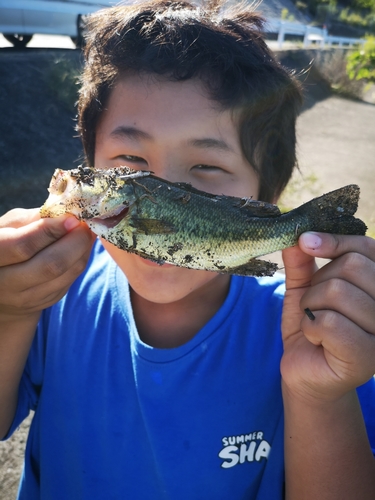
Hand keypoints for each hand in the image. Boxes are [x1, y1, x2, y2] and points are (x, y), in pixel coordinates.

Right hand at [0, 208, 93, 320]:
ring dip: (82, 251)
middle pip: (50, 266)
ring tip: (87, 233)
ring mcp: (26, 297)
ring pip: (65, 274)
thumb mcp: (10, 225)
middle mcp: (5, 283)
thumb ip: (33, 219)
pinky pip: (70, 281)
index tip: (71, 217)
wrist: (2, 283)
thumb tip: (65, 214)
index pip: (23, 246)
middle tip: (86, 226)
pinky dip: (80, 261)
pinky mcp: (44, 302)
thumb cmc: (6, 243)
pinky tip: (82, 247)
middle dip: (75, 242)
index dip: (51, 230)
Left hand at [281, 232, 374, 402]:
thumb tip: (297, 235)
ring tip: (315, 324)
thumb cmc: (311, 325)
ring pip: (337, 291)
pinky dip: (311, 327)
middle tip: (314, 306)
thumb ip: (302, 262)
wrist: (305, 372)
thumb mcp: (304, 288)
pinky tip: (317, 340)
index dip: (335, 240)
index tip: (305, 242)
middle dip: (317, 284)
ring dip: (311, 307)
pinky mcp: (369, 358)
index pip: (366, 248)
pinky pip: (329, 321)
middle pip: (351, 266)